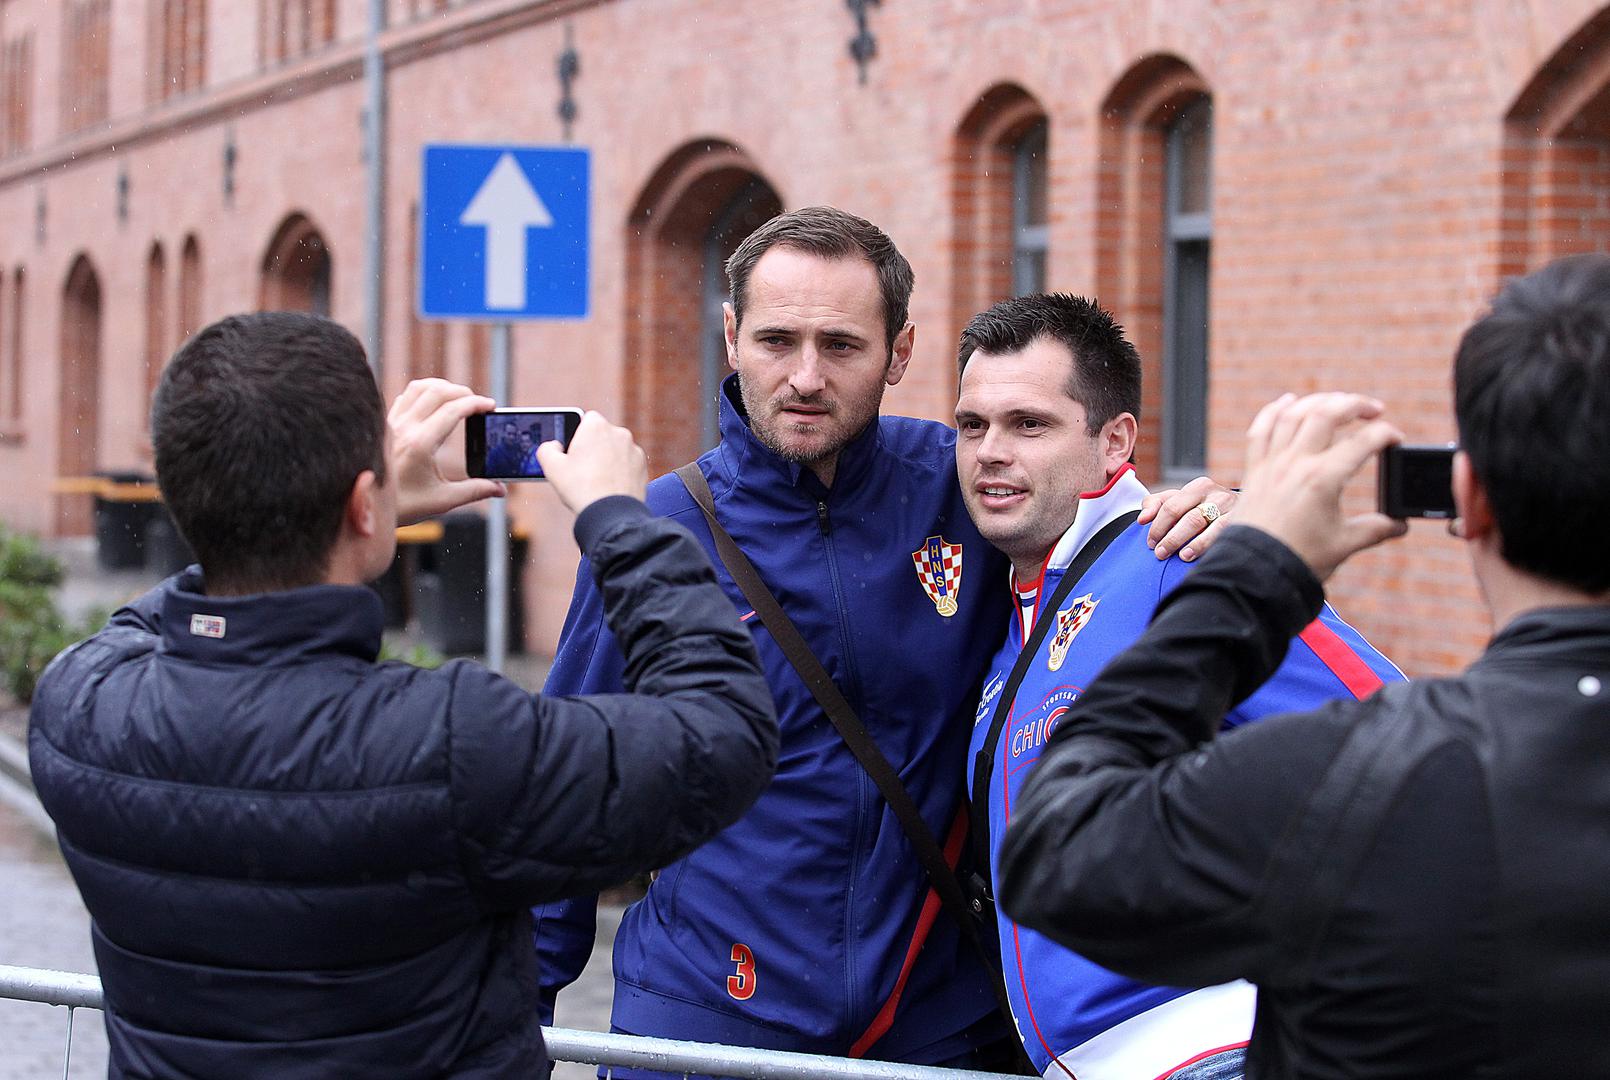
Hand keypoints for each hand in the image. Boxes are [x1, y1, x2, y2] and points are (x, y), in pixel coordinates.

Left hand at [389, 379, 505, 524]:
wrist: (366, 506)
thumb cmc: (404, 505)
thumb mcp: (443, 500)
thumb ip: (474, 491)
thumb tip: (500, 488)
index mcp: (420, 444)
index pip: (453, 410)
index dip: (476, 404)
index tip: (490, 406)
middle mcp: (404, 428)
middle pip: (437, 391)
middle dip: (462, 392)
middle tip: (478, 403)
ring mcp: (392, 423)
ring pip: (419, 388)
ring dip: (442, 387)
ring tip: (458, 397)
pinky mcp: (385, 424)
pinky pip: (405, 396)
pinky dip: (423, 393)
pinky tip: (433, 404)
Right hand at [536, 411, 646, 516]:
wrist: (611, 513)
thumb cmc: (580, 488)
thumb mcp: (551, 467)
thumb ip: (547, 449)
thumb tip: (553, 445)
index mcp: (596, 426)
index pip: (586, 419)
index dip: (578, 434)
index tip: (573, 451)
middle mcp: (619, 432)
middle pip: (602, 435)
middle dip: (594, 447)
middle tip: (583, 469)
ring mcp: (634, 449)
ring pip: (616, 449)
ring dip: (608, 459)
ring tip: (597, 480)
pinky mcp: (643, 465)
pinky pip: (628, 463)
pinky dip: (621, 471)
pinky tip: (611, 486)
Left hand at [1138, 476, 1238, 561]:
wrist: (1247, 509)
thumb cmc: (1203, 508)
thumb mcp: (1180, 500)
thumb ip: (1156, 504)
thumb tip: (1142, 519)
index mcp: (1199, 487)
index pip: (1171, 506)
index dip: (1158, 526)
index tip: (1150, 542)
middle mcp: (1217, 495)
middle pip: (1189, 517)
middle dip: (1171, 537)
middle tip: (1160, 553)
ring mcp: (1232, 509)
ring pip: (1207, 526)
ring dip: (1190, 543)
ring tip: (1178, 555)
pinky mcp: (1242, 523)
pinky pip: (1223, 535)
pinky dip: (1206, 545)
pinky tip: (1194, 555)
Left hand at [1235, 392, 1408, 580]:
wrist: (1255, 573)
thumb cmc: (1299, 560)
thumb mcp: (1345, 544)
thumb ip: (1376, 529)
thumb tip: (1400, 525)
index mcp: (1323, 479)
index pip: (1363, 442)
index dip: (1386, 435)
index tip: (1395, 440)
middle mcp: (1296, 463)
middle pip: (1326, 414)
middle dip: (1355, 404)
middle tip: (1374, 410)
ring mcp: (1271, 464)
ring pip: (1293, 415)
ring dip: (1318, 401)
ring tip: (1338, 402)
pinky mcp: (1253, 471)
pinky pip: (1260, 431)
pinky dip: (1273, 411)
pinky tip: (1287, 402)